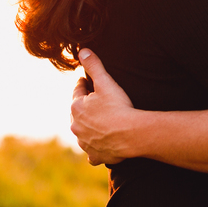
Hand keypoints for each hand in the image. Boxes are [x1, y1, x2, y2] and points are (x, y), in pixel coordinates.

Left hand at [70, 50, 134, 165]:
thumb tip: (82, 51)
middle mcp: (76, 127)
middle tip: (94, 102)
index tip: (86, 81)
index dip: (84, 85)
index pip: (78, 91)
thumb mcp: (106, 82)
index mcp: (76, 108)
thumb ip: (93, 66)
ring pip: (82, 133)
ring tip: (98, 123)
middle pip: (77, 113)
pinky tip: (101, 145)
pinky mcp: (95, 155)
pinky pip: (92, 153)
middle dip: (84, 107)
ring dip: (87, 128)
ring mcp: (84, 143)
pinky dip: (95, 149)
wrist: (131, 135)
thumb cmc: (119, 107)